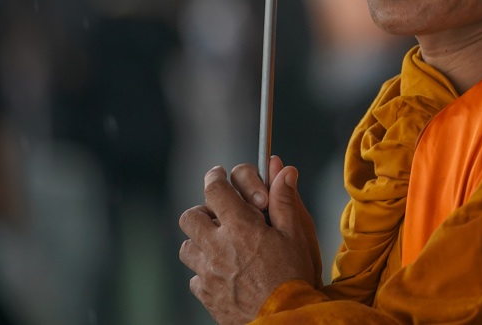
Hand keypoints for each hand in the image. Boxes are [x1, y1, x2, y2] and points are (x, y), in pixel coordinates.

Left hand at [179, 162, 318, 323]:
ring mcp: (208, 273)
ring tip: (221, 246)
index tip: (219, 175)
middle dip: (203, 211)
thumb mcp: (295, 235)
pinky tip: (224, 274)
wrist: (286, 319)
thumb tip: (283, 170)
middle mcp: (217, 247)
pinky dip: (205, 272)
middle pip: (191, 216)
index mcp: (240, 227)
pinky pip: (194, 278)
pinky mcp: (206, 295)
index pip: (215, 189)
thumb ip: (284, 200)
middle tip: (219, 215)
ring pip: (186, 247)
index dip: (215, 177)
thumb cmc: (293, 276)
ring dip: (200, 242)